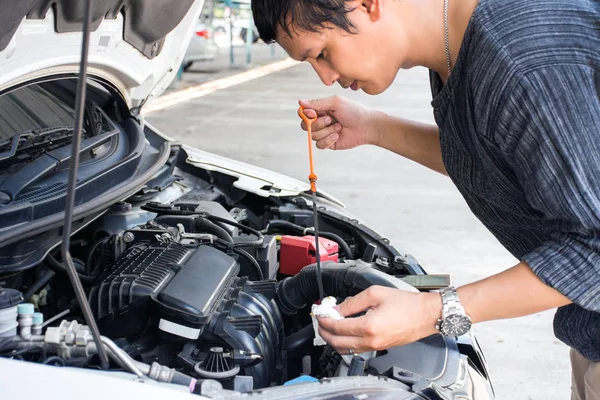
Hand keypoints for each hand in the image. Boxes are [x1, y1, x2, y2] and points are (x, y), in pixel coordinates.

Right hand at [298, 96, 379, 149]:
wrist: (366, 126)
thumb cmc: (353, 111)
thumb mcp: (335, 103)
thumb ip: (318, 103)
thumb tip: (300, 102)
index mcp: (321, 110)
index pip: (304, 113)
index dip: (305, 114)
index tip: (312, 113)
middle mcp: (320, 121)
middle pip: (305, 126)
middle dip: (317, 124)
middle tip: (330, 119)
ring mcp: (324, 133)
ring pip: (313, 136)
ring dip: (326, 131)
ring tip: (338, 127)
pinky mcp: (328, 144)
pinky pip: (319, 145)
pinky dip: (328, 140)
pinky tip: (337, 136)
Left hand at [317, 286, 440, 353]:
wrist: (426, 314)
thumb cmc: (407, 303)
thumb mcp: (375, 294)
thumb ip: (352, 302)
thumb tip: (336, 308)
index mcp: (368, 326)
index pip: (337, 326)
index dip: (324, 319)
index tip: (320, 313)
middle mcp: (371, 341)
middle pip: (337, 342)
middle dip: (324, 331)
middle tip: (320, 320)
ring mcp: (375, 347)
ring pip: (345, 349)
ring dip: (333, 339)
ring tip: (329, 326)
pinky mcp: (379, 348)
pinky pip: (356, 349)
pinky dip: (345, 342)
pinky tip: (344, 331)